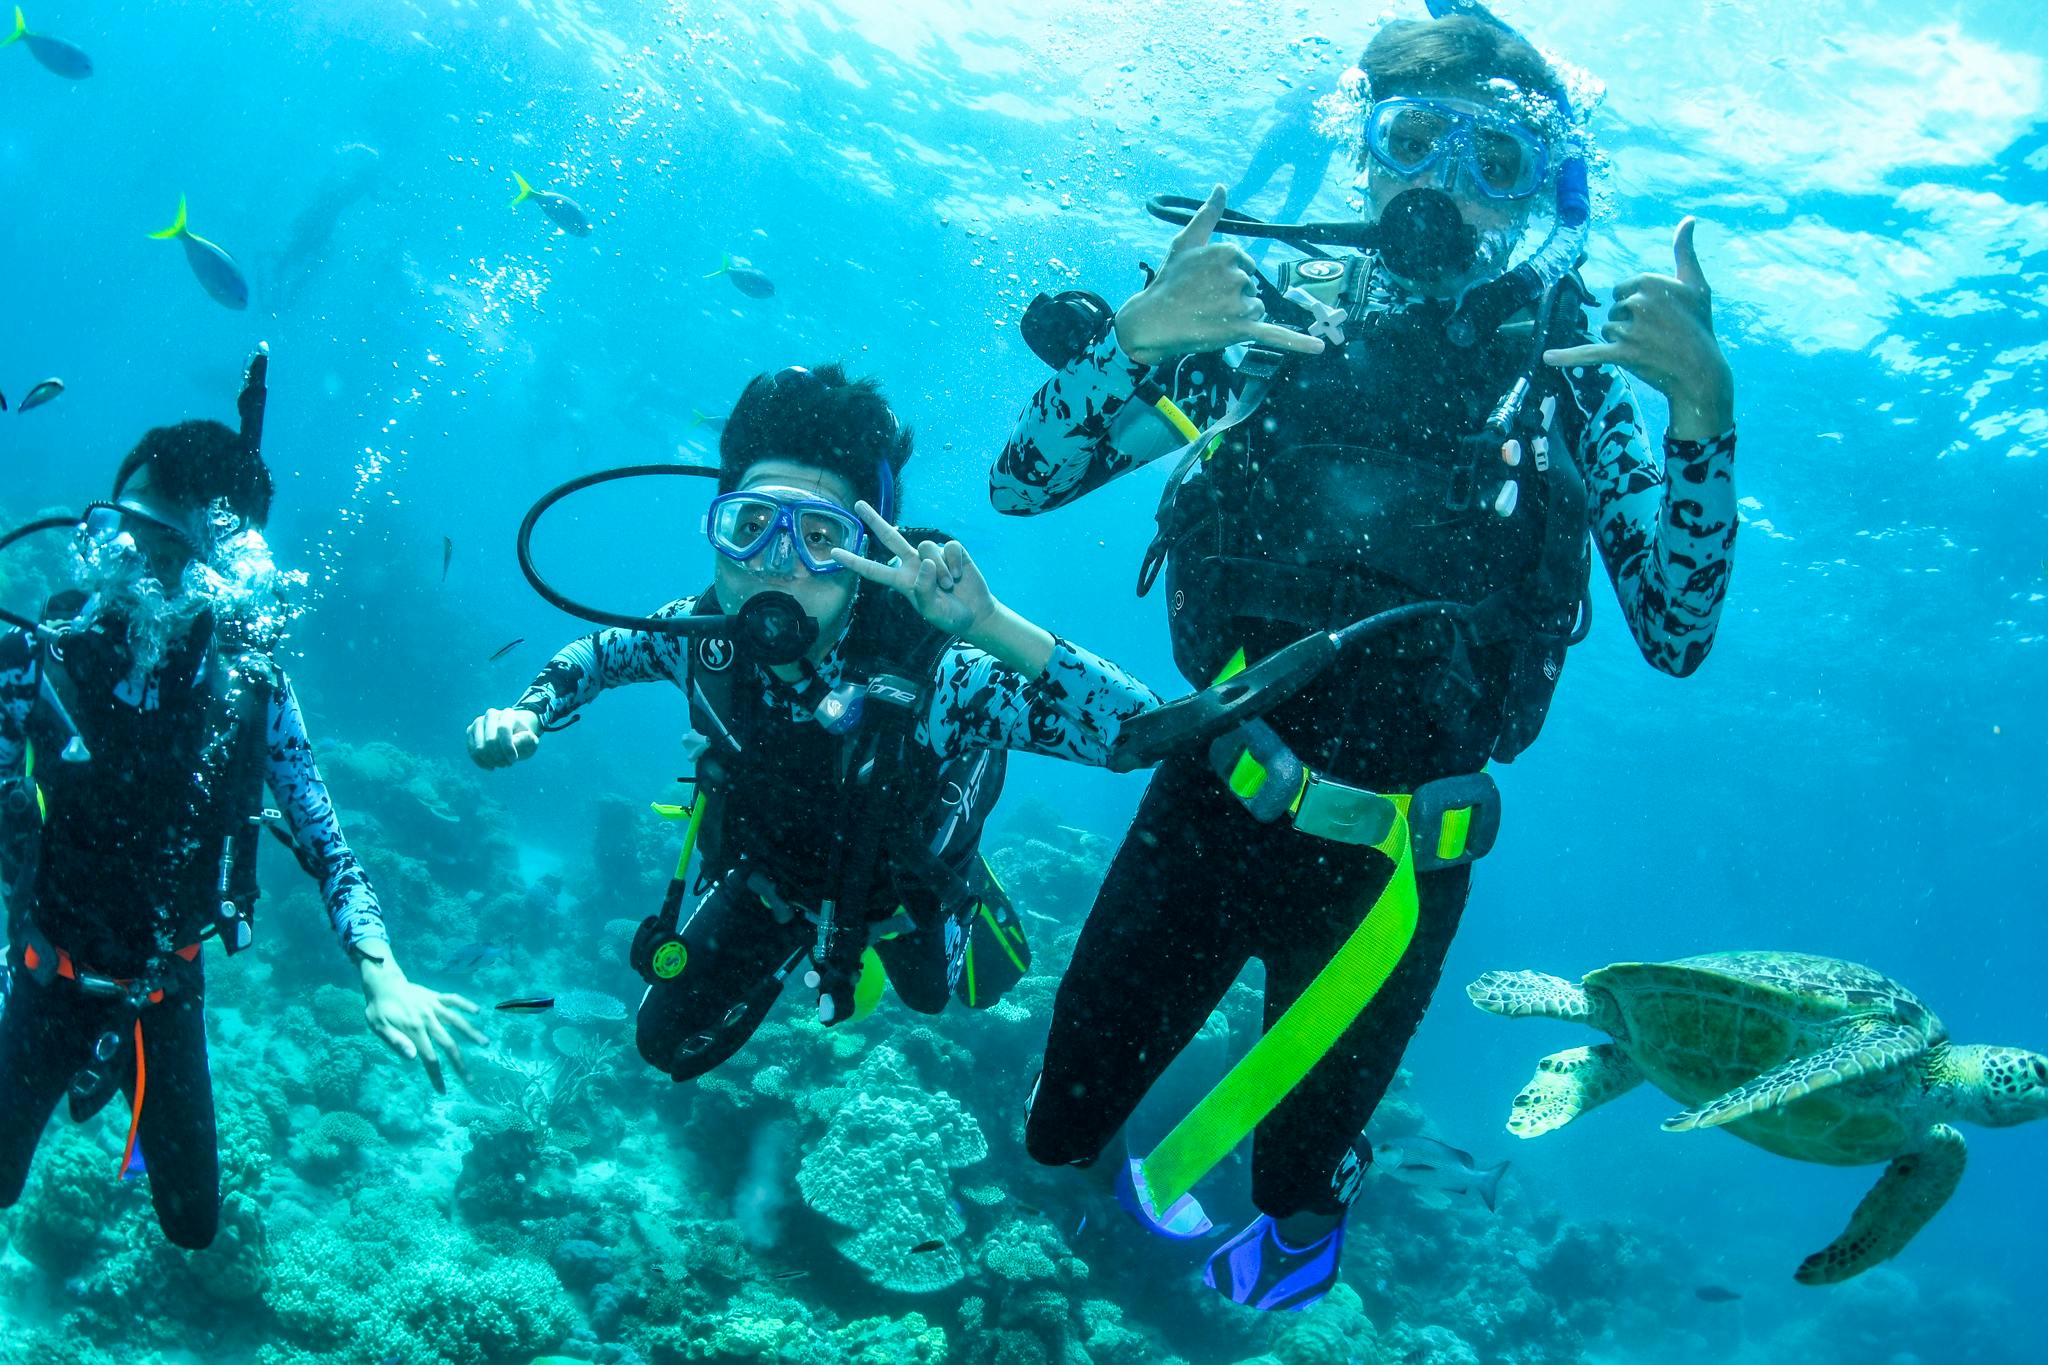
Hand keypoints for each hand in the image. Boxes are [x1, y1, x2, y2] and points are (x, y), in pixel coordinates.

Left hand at [360, 952, 485, 1093]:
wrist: (382, 983)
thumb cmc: (378, 1009)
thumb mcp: (378, 1027)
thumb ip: (395, 1042)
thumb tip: (412, 1058)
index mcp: (414, 1031)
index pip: (429, 1058)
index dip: (436, 1075)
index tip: (443, 1090)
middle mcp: (428, 1020)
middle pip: (448, 1045)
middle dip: (459, 1064)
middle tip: (470, 1080)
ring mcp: (433, 1007)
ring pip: (456, 1022)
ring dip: (471, 1033)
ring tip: (485, 1043)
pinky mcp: (435, 997)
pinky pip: (453, 1000)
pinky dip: (465, 1004)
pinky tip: (477, 1011)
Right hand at [467, 707, 540, 768]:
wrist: (513, 735)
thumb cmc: (523, 738)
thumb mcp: (531, 741)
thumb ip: (524, 740)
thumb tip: (512, 743)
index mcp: (508, 714)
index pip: (503, 729)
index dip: (508, 747)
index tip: (514, 760)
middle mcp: (491, 714)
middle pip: (490, 739)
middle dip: (499, 757)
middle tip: (509, 764)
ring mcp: (478, 722)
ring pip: (479, 747)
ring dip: (491, 761)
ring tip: (502, 764)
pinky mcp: (470, 731)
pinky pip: (472, 751)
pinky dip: (481, 762)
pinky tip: (491, 767)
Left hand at [830, 501, 996, 636]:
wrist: (976, 613)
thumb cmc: (949, 615)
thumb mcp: (932, 611)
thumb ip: (924, 590)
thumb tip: (926, 563)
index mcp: (902, 581)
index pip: (874, 570)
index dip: (855, 562)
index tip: (834, 553)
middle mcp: (913, 564)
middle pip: (890, 538)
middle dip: (874, 520)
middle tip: (856, 504)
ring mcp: (932, 555)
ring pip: (926, 547)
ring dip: (941, 570)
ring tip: (949, 586)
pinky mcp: (951, 550)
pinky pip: (948, 547)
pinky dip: (955, 563)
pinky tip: (960, 575)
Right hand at [1113, 184, 1325, 365]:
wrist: (1153, 319)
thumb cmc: (1169, 280)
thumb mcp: (1186, 242)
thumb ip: (1208, 214)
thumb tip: (1222, 186)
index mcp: (1229, 252)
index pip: (1245, 266)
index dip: (1226, 278)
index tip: (1204, 284)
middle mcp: (1238, 275)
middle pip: (1251, 288)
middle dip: (1232, 297)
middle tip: (1203, 303)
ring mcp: (1240, 304)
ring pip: (1256, 309)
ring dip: (1238, 316)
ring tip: (1210, 318)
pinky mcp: (1241, 330)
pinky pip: (1275, 334)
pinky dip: (1298, 342)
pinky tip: (1318, 347)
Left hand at [1544, 217, 1734, 441]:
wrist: (1701, 369)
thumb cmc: (1698, 324)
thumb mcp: (1695, 284)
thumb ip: (1685, 251)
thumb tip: (1688, 219)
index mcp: (1649, 281)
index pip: (1622, 290)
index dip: (1637, 304)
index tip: (1660, 315)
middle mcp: (1638, 302)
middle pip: (1614, 310)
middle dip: (1629, 322)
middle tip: (1657, 334)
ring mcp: (1630, 330)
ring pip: (1608, 330)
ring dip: (1622, 341)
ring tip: (1650, 348)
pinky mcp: (1623, 354)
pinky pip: (1589, 352)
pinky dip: (1568, 356)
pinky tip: (1547, 358)